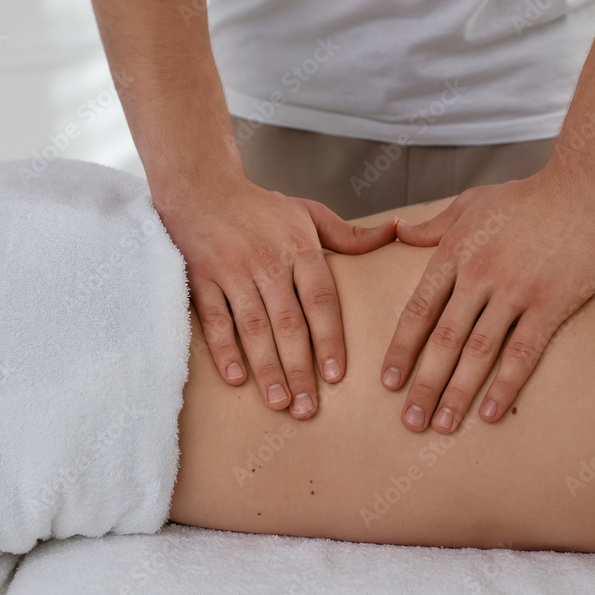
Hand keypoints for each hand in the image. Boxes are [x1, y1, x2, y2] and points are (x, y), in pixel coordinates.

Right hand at [160, 177, 395, 418]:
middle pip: (288, 323)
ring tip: (280, 402)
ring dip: (266, 368)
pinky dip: (224, 349)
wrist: (201, 186)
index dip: (329, 339)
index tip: (337, 376)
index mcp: (299, 248)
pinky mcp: (201, 278)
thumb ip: (349, 235)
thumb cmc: (260, 206)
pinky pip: (214, 319)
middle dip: (299, 368)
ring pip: (253, 327)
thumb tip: (393, 232)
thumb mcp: (308, 212)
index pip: (320, 300)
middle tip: (309, 409)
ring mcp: (232, 271)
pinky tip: (237, 379)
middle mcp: (268, 262)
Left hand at [381, 171, 594, 432]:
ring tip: (442, 426)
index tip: (388, 383)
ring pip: (477, 352)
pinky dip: (504, 385)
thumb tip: (398, 232)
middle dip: (422, 385)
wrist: (586, 187)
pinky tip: (490, 413)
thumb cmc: (527, 196)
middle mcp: (478, 276)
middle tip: (409, 422)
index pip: (418, 311)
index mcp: (454, 254)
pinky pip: (522, 352)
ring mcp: (514, 291)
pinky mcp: (550, 304)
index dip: (401, 350)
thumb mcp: (471, 203)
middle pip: (443, 340)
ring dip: (456, 393)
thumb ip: (433, 226)